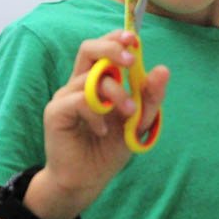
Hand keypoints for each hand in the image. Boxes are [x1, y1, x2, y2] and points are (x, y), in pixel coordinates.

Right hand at [31, 30, 168, 218]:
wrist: (87, 180)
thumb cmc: (110, 149)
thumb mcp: (138, 122)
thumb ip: (150, 97)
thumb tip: (163, 69)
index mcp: (98, 81)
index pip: (103, 48)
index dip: (117, 38)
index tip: (135, 39)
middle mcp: (79, 83)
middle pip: (88, 48)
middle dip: (111, 48)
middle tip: (130, 61)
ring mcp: (65, 96)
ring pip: (90, 77)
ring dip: (116, 93)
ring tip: (128, 113)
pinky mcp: (55, 112)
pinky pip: (79, 100)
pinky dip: (96, 113)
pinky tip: (102, 131)